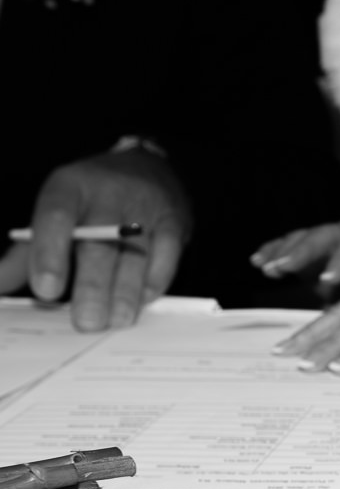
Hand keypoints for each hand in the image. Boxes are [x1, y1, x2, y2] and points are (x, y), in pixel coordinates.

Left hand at [0, 148, 190, 330]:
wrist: (148, 167)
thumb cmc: (93, 200)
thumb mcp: (57, 212)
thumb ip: (27, 251)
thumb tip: (0, 283)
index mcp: (69, 186)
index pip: (56, 216)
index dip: (50, 254)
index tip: (46, 290)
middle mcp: (108, 192)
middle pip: (100, 242)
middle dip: (94, 286)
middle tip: (88, 321)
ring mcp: (145, 204)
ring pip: (136, 252)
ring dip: (127, 290)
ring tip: (117, 319)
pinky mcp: (174, 219)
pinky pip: (167, 252)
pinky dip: (156, 279)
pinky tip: (144, 299)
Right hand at [251, 220, 339, 285]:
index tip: (327, 280)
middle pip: (324, 237)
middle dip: (303, 253)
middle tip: (283, 267)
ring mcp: (329, 236)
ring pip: (304, 239)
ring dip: (285, 253)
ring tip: (267, 268)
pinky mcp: (311, 245)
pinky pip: (290, 243)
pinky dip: (274, 251)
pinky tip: (257, 262)